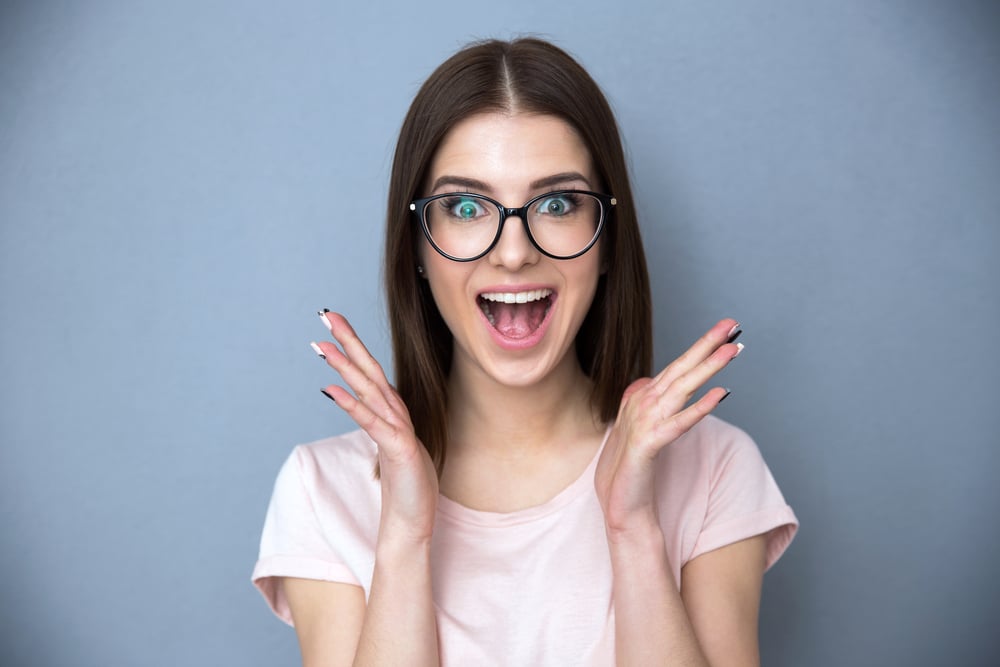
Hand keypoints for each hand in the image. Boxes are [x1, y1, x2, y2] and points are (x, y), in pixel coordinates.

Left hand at [313, 311, 438, 545]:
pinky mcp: (400, 449)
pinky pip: (372, 423)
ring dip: (346, 365)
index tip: (332, 326)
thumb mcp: (391, 450)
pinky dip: (351, 404)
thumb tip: (366, 410)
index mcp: (392, 414)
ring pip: (370, 390)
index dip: (353, 347)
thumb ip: (381, 427)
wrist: (412, 524)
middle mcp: (396, 416)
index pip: (370, 372)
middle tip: (325, 314)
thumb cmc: (404, 490)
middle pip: (370, 370)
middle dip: (348, 340)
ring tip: (322, 344)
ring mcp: (399, 431)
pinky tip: (330, 390)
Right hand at [594, 318, 742, 536]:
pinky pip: (679, 423)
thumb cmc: (633, 469)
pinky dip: (699, 408)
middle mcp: (642, 403)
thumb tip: (653, 381)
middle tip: (731, 324)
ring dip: (708, 368)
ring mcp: (644, 422)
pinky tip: (720, 395)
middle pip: (680, 368)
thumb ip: (647, 403)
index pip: (677, 366)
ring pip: (682, 388)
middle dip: (706, 344)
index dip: (701, 347)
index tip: (725, 331)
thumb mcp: (641, 429)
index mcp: (643, 398)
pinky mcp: (648, 444)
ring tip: (732, 350)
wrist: (622, 505)